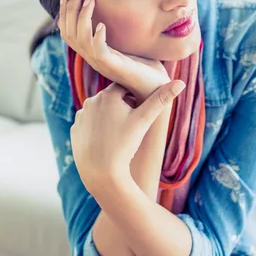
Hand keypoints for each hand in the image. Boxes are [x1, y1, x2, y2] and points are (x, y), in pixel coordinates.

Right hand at [59, 0, 168, 100]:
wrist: (157, 89)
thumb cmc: (146, 67)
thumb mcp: (129, 43)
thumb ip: (120, 28)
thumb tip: (122, 5)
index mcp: (94, 52)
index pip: (69, 32)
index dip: (65, 13)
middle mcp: (93, 58)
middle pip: (69, 34)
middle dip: (70, 10)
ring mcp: (101, 63)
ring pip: (80, 40)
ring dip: (83, 18)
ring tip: (90, 1)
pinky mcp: (113, 67)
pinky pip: (98, 51)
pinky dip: (97, 37)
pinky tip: (102, 24)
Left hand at [71, 81, 185, 196]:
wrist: (101, 172)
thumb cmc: (125, 145)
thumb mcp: (144, 121)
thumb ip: (160, 100)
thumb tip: (181, 83)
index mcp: (108, 94)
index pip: (124, 87)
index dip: (134, 98)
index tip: (138, 111)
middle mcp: (91, 100)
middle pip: (111, 99)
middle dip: (121, 107)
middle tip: (130, 124)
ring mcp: (81, 115)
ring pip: (99, 111)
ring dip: (108, 117)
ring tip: (118, 134)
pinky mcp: (75, 129)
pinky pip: (89, 124)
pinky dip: (96, 129)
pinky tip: (105, 140)